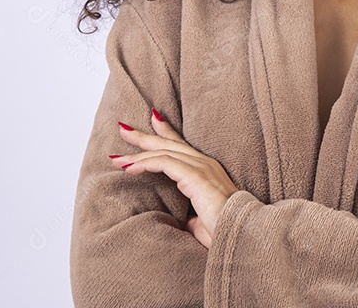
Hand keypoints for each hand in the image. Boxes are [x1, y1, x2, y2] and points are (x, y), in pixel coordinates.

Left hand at [111, 109, 238, 248]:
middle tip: (123, 128)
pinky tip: (129, 169)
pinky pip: (165, 163)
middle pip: (170, 143)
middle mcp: (205, 163)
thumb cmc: (224, 229)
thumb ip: (188, 214)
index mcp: (207, 171)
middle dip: (145, 136)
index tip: (151, 122)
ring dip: (137, 153)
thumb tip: (178, 218)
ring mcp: (201, 167)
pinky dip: (145, 163)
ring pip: (164, 151)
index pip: (182, 146)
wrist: (240, 234)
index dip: (165, 133)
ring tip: (116, 157)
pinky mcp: (195, 175)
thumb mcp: (199, 220)